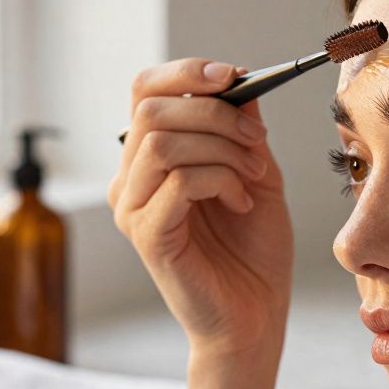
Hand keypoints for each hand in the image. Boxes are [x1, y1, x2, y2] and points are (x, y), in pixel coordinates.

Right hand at [109, 58, 293, 360]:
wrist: (255, 315)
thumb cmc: (253, 251)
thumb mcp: (258, 174)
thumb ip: (244, 129)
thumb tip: (239, 80)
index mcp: (150, 159)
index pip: (145, 92)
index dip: (184, 73)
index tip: (232, 76)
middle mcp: (130, 180)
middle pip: (151, 109)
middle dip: (214, 112)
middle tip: (256, 140)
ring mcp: (132, 209)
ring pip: (161, 141)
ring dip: (222, 148)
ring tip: (254, 175)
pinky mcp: (147, 236)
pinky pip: (178, 182)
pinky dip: (221, 180)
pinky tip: (242, 204)